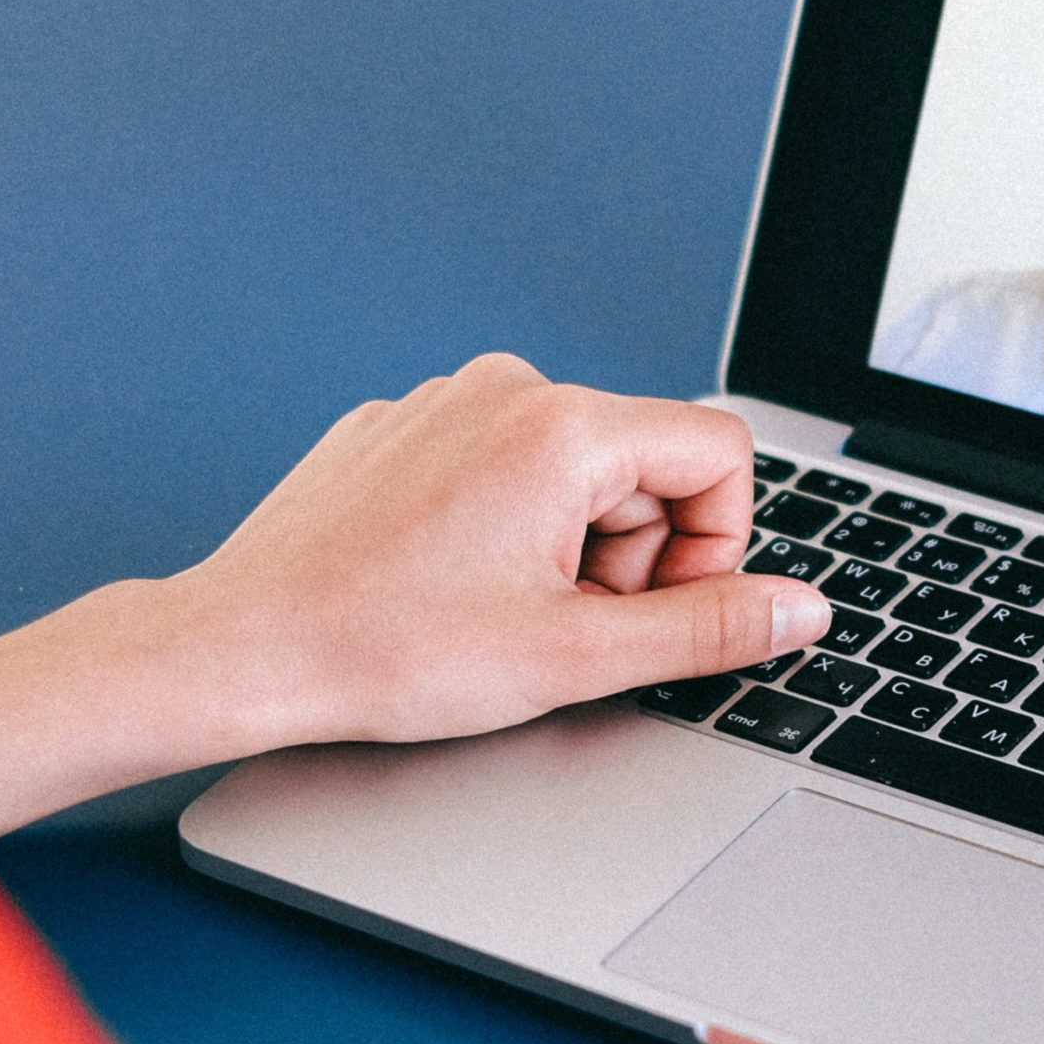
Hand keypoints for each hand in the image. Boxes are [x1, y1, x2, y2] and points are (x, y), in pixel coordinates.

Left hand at [171, 351, 831, 750]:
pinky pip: (495, 463)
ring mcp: (444, 399)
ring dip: (566, 546)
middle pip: (645, 462)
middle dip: (631, 554)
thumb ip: (708, 629)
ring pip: (570, 468)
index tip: (650, 610)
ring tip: (496, 611)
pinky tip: (444, 585)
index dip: (712, 546)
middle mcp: (506, 387)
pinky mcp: (399, 426)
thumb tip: (800, 609)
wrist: (244, 648)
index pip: (720, 454)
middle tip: (560, 626)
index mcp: (563, 426)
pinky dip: (499, 526)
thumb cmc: (386, 650)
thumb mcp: (575, 657)